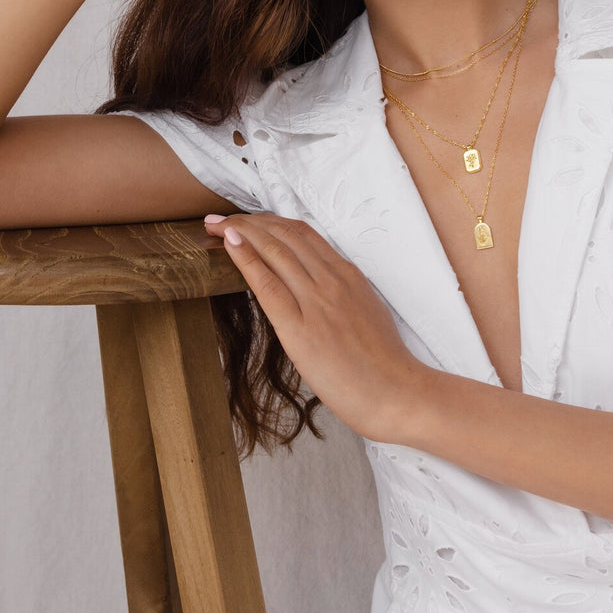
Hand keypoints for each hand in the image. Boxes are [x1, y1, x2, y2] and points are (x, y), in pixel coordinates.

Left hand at [204, 212, 429, 441]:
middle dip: (250, 222)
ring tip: (216, 226)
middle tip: (220, 219)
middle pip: (285, 235)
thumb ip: (342, 295)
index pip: (303, 235)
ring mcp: (317, 301)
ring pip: (275, 251)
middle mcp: (332, 280)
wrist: (397, 392)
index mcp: (348, 275)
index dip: (271, 223)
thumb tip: (317, 292)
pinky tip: (230, 245)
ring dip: (241, 232)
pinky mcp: (300, 328)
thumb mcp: (366, 313)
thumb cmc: (384, 363)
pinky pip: (268, 284)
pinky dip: (246, 259)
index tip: (249, 221)